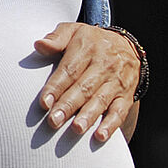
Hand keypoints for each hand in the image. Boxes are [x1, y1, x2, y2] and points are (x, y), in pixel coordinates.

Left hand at [34, 23, 141, 141]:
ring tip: (76, 129)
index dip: (56, 87)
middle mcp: (103, 65)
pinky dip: (111, 125)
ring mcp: (116, 81)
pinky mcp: (126, 95)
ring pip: (101, 100)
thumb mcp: (74, 31)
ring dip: (88, 116)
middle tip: (54, 121)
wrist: (127, 46)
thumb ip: (56, 38)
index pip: (69, 70)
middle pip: (84, 87)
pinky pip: (120, 111)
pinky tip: (101, 136)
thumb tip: (39, 45)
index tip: (43, 103)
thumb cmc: (91, 41)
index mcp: (87, 48)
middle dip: (68, 105)